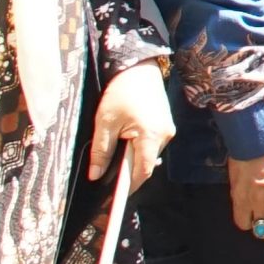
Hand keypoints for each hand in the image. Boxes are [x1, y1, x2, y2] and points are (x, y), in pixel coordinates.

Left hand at [89, 60, 174, 192]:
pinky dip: (139, 147)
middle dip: (128, 170)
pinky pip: (152, 144)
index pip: (142, 171)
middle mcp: (165, 135)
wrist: (139, 68)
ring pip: (148, 155)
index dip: (128, 186)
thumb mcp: (105, 121)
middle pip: (146, 164)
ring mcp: (168, 130)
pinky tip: (126, 139)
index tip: (115, 195)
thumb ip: (101, 151)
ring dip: (133, 158)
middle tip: (108, 171)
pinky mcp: (166, 125)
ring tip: (116, 149)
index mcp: (150, 135)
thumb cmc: (121, 92)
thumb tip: (96, 176)